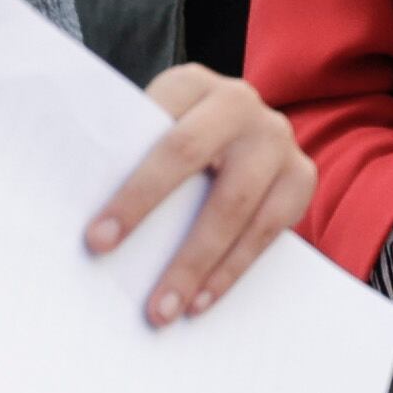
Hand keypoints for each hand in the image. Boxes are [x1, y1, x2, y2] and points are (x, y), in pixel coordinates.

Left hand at [90, 66, 317, 326]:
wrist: (246, 133)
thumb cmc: (181, 139)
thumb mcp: (158, 129)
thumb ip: (131, 154)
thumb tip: (91, 224)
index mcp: (192, 83)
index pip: (153, 129)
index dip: (128, 187)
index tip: (96, 239)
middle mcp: (239, 102)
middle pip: (189, 156)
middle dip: (149, 216)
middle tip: (119, 268)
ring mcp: (276, 138)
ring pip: (235, 205)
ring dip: (196, 264)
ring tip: (164, 309)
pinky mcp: (301, 175)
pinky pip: (268, 230)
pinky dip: (231, 270)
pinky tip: (202, 300)